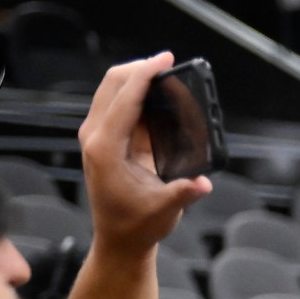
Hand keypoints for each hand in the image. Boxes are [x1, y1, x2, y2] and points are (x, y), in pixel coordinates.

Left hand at [77, 53, 212, 252]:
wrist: (119, 239)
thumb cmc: (137, 225)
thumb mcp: (164, 211)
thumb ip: (184, 193)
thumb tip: (203, 182)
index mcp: (105, 148)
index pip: (125, 99)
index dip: (146, 75)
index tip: (166, 59)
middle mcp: (95, 136)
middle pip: (113, 84)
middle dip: (140, 68)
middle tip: (168, 64)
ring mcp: (97, 135)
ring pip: (113, 90)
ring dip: (138, 78)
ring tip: (167, 76)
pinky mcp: (105, 138)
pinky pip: (119, 104)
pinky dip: (137, 93)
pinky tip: (159, 97)